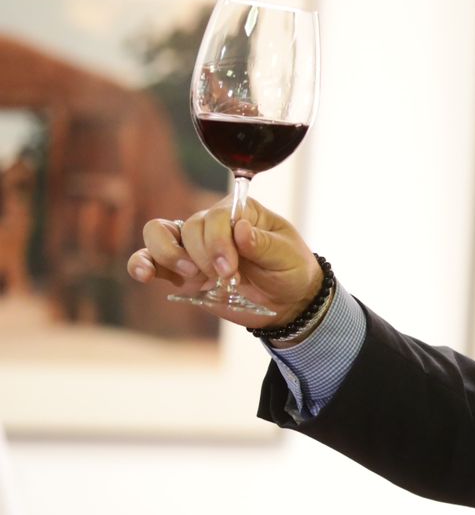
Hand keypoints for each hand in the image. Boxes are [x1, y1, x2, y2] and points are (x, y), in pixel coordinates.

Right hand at [126, 199, 321, 328]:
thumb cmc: (291, 271)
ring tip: (190, 275)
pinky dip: (143, 264)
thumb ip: (263, 244)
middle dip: (202, 256)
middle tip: (225, 277)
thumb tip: (239, 229)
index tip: (231, 269)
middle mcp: (213, 225)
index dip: (217, 242)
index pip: (215, 216)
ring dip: (169, 254)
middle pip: (188, 227)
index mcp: (240, 212)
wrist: (287, 302)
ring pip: (159, 234)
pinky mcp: (182, 271)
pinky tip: (145, 274)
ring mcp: (194, 247)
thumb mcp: (287, 257)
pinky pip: (151, 260)